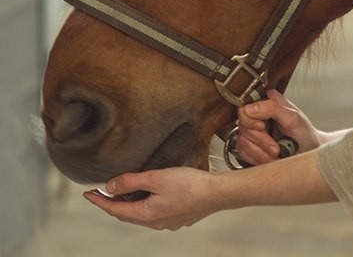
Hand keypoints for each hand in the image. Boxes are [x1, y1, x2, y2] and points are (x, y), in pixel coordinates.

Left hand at [83, 167, 217, 229]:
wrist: (217, 193)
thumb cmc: (190, 185)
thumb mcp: (156, 178)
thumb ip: (131, 181)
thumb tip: (111, 186)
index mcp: (146, 214)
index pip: (115, 209)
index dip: (100, 201)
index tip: (88, 194)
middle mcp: (155, 222)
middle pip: (127, 214)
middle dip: (113, 203)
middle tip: (103, 192)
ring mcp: (167, 222)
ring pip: (141, 214)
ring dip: (130, 204)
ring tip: (125, 192)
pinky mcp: (179, 217)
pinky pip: (155, 213)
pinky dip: (146, 204)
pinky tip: (152, 195)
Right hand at [236, 89, 323, 164]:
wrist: (308, 152)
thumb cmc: (304, 133)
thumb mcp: (292, 118)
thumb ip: (272, 108)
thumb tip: (249, 107)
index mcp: (268, 101)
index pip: (245, 107)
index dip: (251, 120)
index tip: (263, 127)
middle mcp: (259, 113)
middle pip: (243, 126)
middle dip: (260, 140)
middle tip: (275, 147)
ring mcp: (254, 130)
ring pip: (242, 141)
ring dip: (260, 152)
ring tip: (276, 153)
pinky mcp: (251, 145)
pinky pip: (243, 152)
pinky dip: (257, 158)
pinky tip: (269, 158)